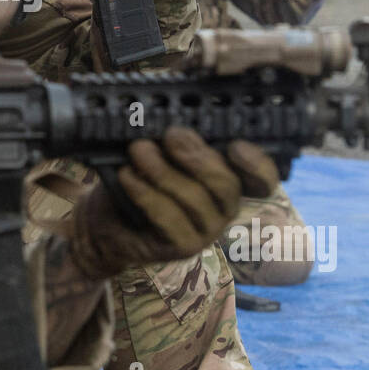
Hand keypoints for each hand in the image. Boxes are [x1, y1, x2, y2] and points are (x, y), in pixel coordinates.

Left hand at [66, 130, 277, 278]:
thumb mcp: (159, 152)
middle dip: (197, 157)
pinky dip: (145, 192)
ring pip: (195, 199)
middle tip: (170, 135)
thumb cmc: (138, 178)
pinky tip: (127, 175)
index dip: (257, 165)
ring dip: (163, 170)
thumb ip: (175, 139)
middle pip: (226, 185)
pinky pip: (168, 217)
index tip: (234, 145)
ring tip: (138, 149)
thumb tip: (174, 122)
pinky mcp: (183, 247)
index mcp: (227, 181)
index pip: (263, 180)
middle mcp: (224, 208)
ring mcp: (206, 231)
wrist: (106, 222)